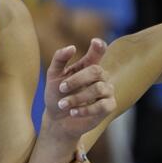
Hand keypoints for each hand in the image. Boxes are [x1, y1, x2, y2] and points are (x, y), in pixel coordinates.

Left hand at [41, 38, 115, 152]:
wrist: (57, 120)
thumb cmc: (56, 96)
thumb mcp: (53, 76)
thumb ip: (59, 59)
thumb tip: (72, 48)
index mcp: (88, 65)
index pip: (99, 51)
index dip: (99, 46)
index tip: (95, 42)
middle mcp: (101, 76)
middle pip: (96, 70)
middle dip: (77, 80)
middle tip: (61, 88)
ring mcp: (107, 91)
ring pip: (98, 89)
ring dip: (77, 97)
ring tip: (62, 105)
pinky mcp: (109, 107)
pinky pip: (102, 106)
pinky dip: (85, 109)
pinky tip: (73, 112)